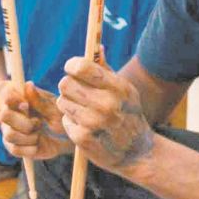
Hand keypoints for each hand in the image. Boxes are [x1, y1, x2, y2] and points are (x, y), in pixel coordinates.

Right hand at [0, 81, 73, 159]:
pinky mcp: (13, 147)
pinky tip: (37, 144)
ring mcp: (9, 130)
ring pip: (9, 134)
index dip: (13, 99)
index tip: (26, 105)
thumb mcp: (53, 107)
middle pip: (3, 115)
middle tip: (38, 122)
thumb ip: (39, 99)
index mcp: (18, 98)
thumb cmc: (58, 116)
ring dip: (29, 136)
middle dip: (24, 121)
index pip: (4, 94)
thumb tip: (28, 85)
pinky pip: (15, 150)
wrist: (64, 137)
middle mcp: (9, 113)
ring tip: (39, 134)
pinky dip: (30, 148)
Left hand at [57, 56, 153, 172]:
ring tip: (83, 110)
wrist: (137, 152)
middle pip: (65, 83)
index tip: (73, 69)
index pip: (82, 67)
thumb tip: (97, 46)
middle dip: (69, 86)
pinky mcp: (83, 138)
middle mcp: (106, 104)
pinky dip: (71, 122)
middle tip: (77, 92)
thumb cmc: (129, 115)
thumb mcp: (125, 91)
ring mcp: (94, 122)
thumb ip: (107, 69)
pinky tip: (85, 126)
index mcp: (118, 88)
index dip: (72, 65)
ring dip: (69, 105)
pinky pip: (65, 120)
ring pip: (61, 102)